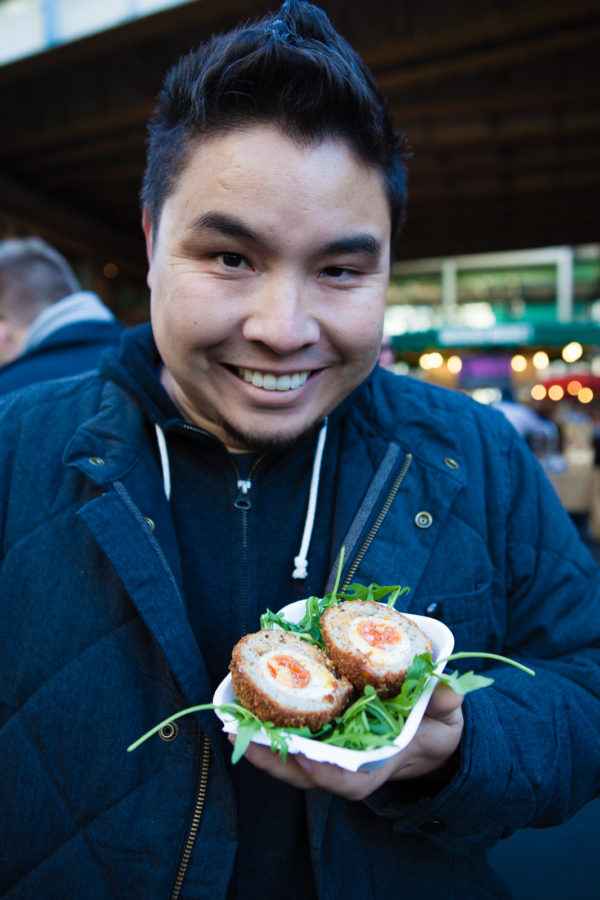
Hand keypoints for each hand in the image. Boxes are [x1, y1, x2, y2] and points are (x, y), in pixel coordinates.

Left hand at [231, 682, 463, 800]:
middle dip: (277, 759)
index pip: (353, 780)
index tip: (310, 763)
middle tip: (247, 740)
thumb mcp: (448, 715)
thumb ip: (445, 703)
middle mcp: (349, 763)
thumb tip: (444, 690)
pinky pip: (289, 736)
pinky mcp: (320, 734)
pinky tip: (243, 710)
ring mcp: (331, 751)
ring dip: (262, 744)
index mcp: (381, 764)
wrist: (427, 733)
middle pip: (308, 772)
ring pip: (291, 757)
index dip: (330, 775)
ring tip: (235, 726)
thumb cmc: (435, 725)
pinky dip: (266, 726)